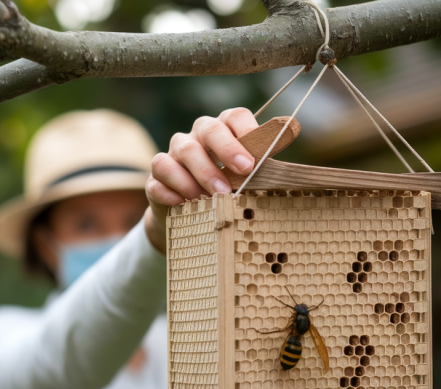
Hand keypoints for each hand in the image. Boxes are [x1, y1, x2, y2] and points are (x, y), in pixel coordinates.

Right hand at [144, 108, 258, 253]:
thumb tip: (286, 161)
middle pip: (208, 128)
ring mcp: (173, 155)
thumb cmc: (223, 193)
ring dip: (202, 174)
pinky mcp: (155, 178)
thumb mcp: (243, 182)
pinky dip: (172, 190)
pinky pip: (158, 177)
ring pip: (183, 151)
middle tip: (243, 171)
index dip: (246, 131)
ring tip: (216, 197)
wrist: (188, 219)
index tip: (255, 159)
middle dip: (227, 149)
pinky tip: (184, 204)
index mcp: (222, 131)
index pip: (234, 116)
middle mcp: (196, 137)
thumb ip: (259, 170)